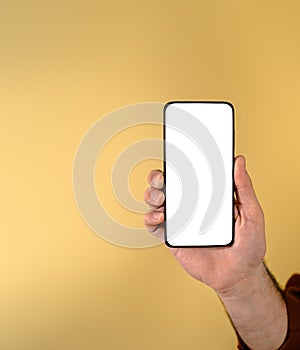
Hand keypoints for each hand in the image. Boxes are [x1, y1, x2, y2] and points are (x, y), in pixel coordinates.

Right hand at [144, 155, 265, 294]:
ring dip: (152, 195)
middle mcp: (190, 206)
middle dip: (157, 177)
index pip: (189, 174)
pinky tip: (160, 216)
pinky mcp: (172, 237)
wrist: (238, 275)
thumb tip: (239, 162)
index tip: (176, 153)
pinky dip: (150, 217)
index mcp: (207, 196)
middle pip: (166, 185)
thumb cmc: (247, 246)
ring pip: (156, 201)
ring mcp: (180, 221)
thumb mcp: (252, 214)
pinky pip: (154, 225)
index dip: (179, 162)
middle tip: (161, 177)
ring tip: (161, 198)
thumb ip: (244, 188)